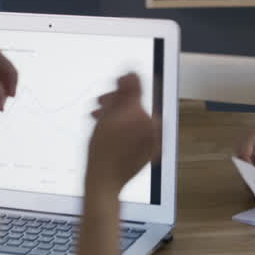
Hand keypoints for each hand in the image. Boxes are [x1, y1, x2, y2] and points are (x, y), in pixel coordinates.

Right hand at [86, 74, 160, 196]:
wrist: (104, 181)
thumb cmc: (102, 152)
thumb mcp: (108, 116)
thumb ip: (124, 91)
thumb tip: (131, 73)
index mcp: (144, 115)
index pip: (139, 88)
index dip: (126, 82)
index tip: (116, 83)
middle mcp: (154, 126)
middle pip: (136, 104)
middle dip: (116, 102)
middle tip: (100, 104)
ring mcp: (155, 139)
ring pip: (136, 117)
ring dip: (118, 115)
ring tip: (100, 119)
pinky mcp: (152, 149)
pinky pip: (140, 131)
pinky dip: (126, 128)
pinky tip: (109, 131)